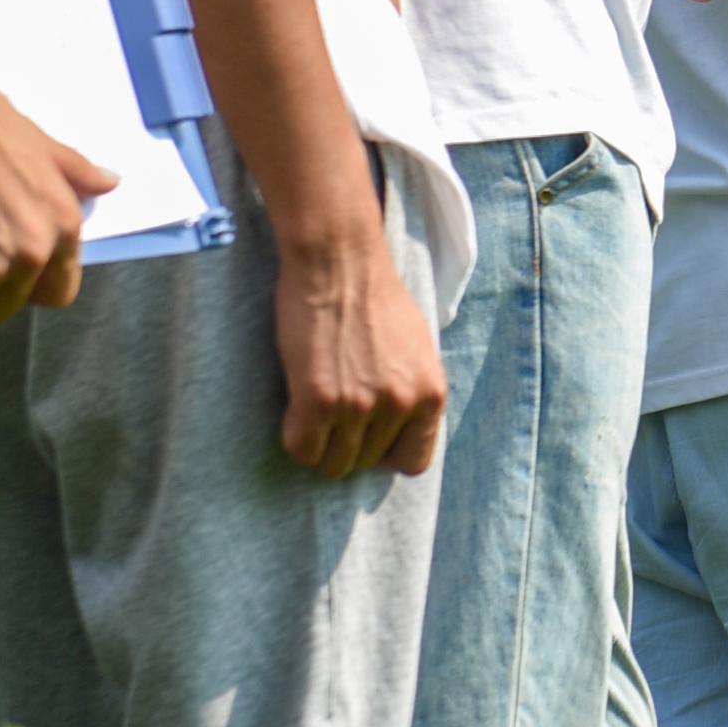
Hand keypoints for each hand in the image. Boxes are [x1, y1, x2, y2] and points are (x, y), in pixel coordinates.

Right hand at [272, 227, 449, 477]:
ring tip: (315, 413)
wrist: (339, 262)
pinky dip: (296, 439)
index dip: (387, 454)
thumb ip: (413, 392)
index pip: (414, 463)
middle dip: (349, 443)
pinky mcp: (317, 400)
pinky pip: (302, 450)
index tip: (370, 437)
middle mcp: (400, 404)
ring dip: (321, 444)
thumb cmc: (376, 297)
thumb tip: (399, 432)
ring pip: (334, 464)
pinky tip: (296, 412)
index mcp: (431, 393)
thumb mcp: (418, 349)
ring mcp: (358, 405)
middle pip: (367, 462)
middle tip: (334, 411)